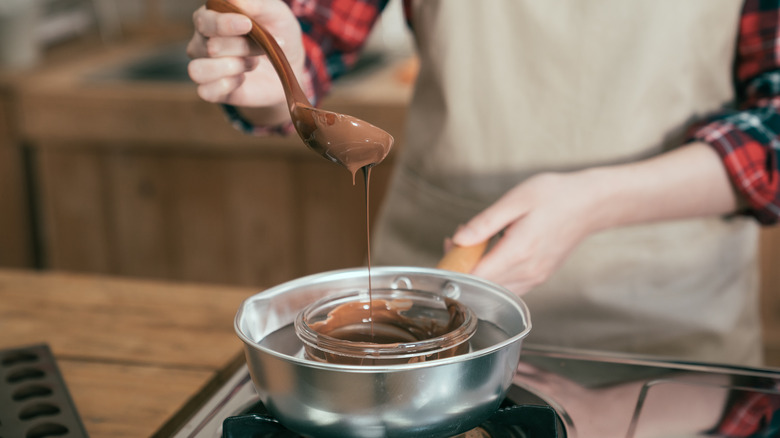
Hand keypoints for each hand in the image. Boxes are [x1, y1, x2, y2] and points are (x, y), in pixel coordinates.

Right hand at [186, 0, 305, 108]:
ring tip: (251, 63)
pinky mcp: (212, 89)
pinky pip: (205, 91)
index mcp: (211, 17)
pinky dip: (227, 85)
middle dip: (243, 48)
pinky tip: (242, 79)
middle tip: (263, 48)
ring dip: (232, 67)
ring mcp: (204, 66)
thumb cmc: (278, 32)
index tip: (248, 25)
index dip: (225, 24)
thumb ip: (256, 4)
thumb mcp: (276, 13)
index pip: (205, 20)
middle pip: (210, 47)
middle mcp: (201, 41)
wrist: (289, 65)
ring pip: (198, 70)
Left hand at [452, 172, 600, 294]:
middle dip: (462, 268)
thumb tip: (459, 239)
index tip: (448, 247)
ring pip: (494, 290)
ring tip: (474, 245)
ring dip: (477, 273)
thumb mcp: (516, 200)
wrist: (590, 204)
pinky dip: (493, 276)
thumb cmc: (555, 196)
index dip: (455, 267)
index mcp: (518, 252)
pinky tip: (492, 254)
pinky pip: (508, 287)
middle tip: (456, 242)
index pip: (475, 276)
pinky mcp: (539, 277)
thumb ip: (485, 223)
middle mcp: (527, 271)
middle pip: (481, 286)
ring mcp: (535, 278)